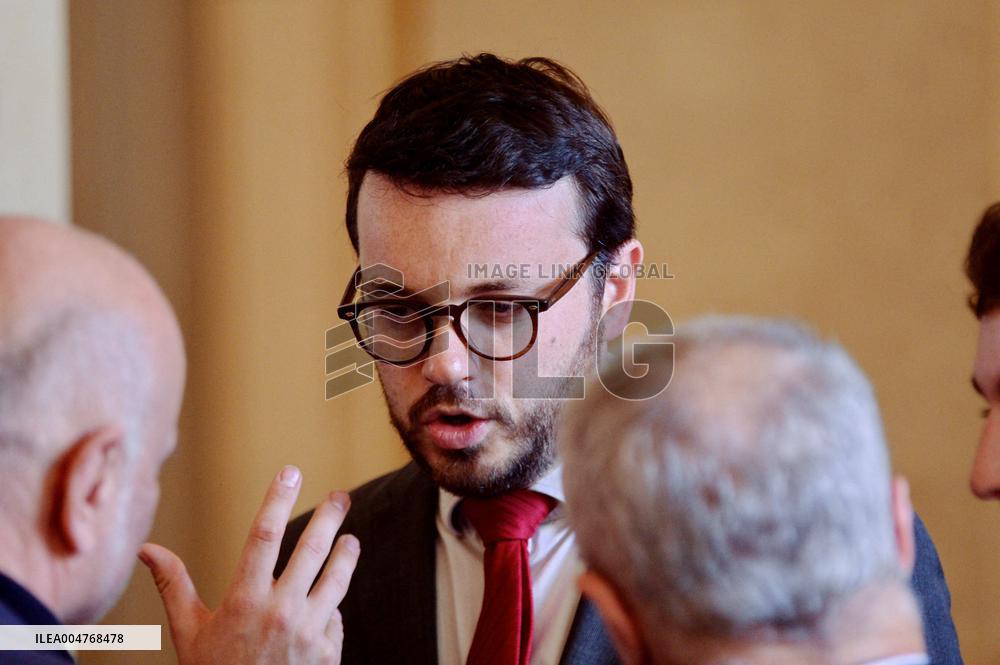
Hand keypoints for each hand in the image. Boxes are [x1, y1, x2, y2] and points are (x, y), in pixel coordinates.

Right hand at [138, 466, 358, 664]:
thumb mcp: (189, 633)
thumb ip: (174, 585)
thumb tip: (146, 547)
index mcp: (243, 601)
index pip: (263, 535)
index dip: (278, 499)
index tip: (291, 472)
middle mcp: (280, 613)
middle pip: (312, 550)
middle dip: (329, 517)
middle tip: (340, 497)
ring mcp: (308, 633)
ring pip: (337, 580)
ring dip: (346, 556)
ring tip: (351, 540)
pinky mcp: (328, 654)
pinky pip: (334, 619)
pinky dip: (329, 611)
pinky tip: (326, 607)